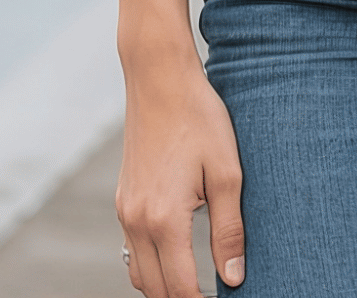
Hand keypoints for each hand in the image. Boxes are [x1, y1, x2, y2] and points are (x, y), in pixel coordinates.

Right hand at [115, 56, 245, 297]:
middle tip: (212, 292)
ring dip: (164, 284)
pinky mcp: (122, 198)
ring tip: (196, 280)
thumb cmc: (199, 119)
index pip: (181, 288)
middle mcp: (136, 221)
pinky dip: (151, 262)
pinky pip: (131, 248)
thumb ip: (229, 230)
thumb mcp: (227, 172)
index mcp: (164, 219)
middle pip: (155, 289)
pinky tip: (176, 251)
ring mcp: (124, 210)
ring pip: (139, 273)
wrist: (160, 79)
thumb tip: (233, 278)